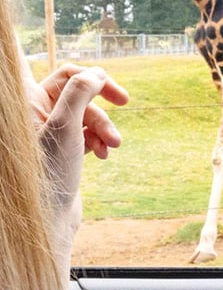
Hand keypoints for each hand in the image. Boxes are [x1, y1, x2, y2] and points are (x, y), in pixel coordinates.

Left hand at [25, 62, 127, 253]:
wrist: (46, 218)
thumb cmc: (48, 174)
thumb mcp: (65, 126)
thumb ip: (79, 91)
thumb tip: (97, 72)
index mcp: (30, 101)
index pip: (64, 72)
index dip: (85, 71)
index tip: (108, 78)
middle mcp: (38, 113)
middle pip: (80, 92)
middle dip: (101, 104)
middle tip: (125, 101)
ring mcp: (50, 131)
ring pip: (86, 114)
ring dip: (103, 126)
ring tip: (113, 145)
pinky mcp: (63, 148)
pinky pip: (87, 133)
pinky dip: (99, 140)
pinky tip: (104, 154)